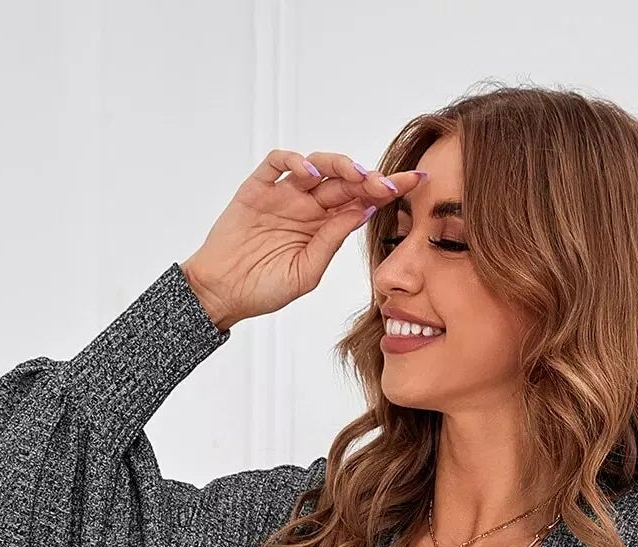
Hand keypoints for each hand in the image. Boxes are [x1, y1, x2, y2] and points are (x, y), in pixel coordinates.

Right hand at [180, 150, 425, 329]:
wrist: (222, 293)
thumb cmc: (263, 289)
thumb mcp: (307, 272)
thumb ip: (332, 240)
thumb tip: (364, 211)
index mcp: (324, 226)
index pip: (361, 200)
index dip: (387, 189)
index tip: (415, 184)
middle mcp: (306, 205)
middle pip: (344, 179)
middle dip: (369, 177)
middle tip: (385, 183)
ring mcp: (282, 194)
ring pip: (316, 164)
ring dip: (338, 164)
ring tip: (353, 175)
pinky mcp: (256, 188)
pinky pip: (277, 162)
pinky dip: (294, 161)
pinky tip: (309, 175)